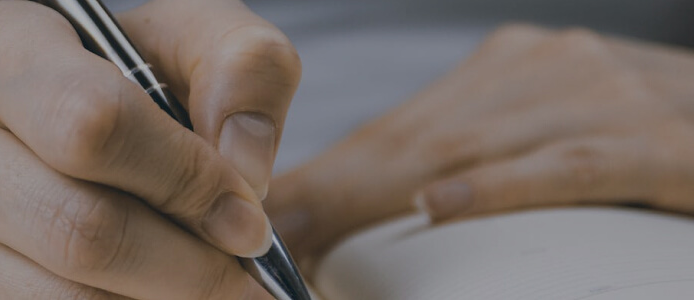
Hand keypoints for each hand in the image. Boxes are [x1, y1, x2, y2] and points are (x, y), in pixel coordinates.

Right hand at [0, 1, 299, 298]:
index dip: (186, 183)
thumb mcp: (174, 42)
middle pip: (79, 231)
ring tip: (193, 290)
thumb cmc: (97, 85)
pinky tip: (138, 298)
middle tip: (240, 281)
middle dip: (186, 270)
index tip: (246, 221)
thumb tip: (243, 173)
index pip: (94, 125)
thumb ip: (239, 68)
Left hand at [263, 24, 693, 269]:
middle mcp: (545, 68)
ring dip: (381, 199)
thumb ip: (484, 162)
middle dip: (331, 192)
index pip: (398, 128)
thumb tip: (400, 218)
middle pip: (417, 139)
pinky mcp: (662, 140)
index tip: (261, 215)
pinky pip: (567, 165)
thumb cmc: (657, 139)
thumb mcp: (560, 133)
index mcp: (511, 68)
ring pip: (471, 150)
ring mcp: (603, 95)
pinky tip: (440, 206)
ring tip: (310, 237)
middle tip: (263, 233)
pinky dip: (499, 188)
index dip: (326, 178)